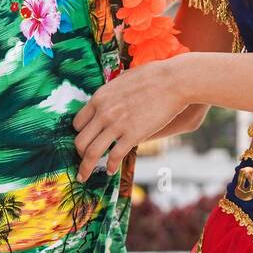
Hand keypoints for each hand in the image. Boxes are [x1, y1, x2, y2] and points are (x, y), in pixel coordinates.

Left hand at [72, 56, 188, 180]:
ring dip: (86, 167)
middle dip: (79, 153)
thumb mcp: (123, 79)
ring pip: (92, 152)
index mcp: (99, 98)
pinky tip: (111, 170)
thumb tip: (110, 99)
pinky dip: (110, 166)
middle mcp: (103, 113)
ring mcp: (117, 125)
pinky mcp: (133, 135)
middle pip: (80, 140)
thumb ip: (112, 92)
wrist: (174, 81)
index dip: (80, 134)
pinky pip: (114, 156)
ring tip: (84, 176)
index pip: (78, 123)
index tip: (84, 141)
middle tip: (82, 160)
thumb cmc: (154, 76)